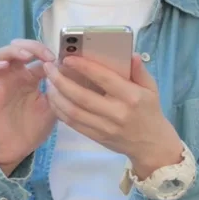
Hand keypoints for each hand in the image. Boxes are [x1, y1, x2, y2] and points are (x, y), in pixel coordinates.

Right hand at [0, 39, 56, 174]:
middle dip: (32, 46)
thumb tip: (66, 69)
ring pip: (0, 55)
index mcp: (31, 78)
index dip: (47, 53)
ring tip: (26, 56)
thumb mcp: (52, 108)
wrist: (17, 149)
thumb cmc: (34, 128)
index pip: (37, 56)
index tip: (59, 59)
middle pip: (18, 49)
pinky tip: (3, 66)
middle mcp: (15, 76)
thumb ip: (57, 89)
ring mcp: (1, 82)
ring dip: (13, 51)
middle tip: (45, 54)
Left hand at [44, 54, 183, 178]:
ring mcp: (105, 127)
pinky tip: (53, 99)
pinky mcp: (97, 137)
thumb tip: (131, 54)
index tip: (68, 58)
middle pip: (82, 96)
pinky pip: (73, 124)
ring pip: (73, 112)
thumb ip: (140, 71)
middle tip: (49, 68)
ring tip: (47, 82)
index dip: (84, 67)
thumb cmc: (150, 112)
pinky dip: (60, 111)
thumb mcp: (151, 89)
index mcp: (131, 97)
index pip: (104, 79)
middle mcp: (116, 113)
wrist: (151, 145)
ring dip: (56, 96)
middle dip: (61, 81)